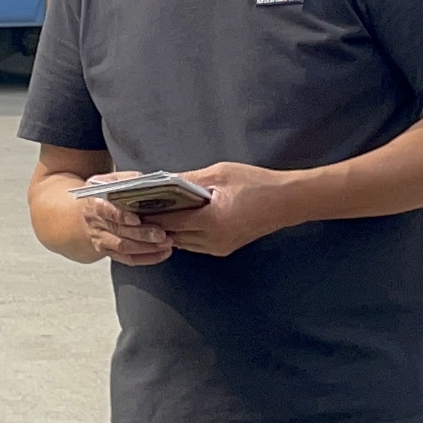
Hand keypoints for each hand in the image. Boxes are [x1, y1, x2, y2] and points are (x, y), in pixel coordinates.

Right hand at [74, 174, 178, 266]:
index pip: (106, 211)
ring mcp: (102, 240)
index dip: (122, 216)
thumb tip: (148, 182)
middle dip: (142, 235)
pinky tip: (163, 252)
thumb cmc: (105, 194)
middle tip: (162, 234)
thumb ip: (128, 179)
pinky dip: (148, 258)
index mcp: (95, 202)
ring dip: (147, 248)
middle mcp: (96, 224)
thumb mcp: (112, 180)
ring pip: (124, 248)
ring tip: (167, 243)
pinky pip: (129, 259)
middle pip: (119, 232)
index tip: (137, 219)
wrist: (87, 213)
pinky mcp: (110, 252)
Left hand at [147, 161, 302, 259]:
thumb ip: (190, 180)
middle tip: (140, 209)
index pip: (169, 221)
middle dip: (156, 223)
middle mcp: (213, 240)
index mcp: (211, 221)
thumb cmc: (257, 184)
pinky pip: (196, 244)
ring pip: (183, 243)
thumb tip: (164, 181)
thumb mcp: (220, 174)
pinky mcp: (225, 248)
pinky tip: (181, 219)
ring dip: (170, 230)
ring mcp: (219, 247)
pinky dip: (185, 233)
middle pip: (173, 236)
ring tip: (157, 212)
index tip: (134, 205)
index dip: (150, 214)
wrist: (288, 202)